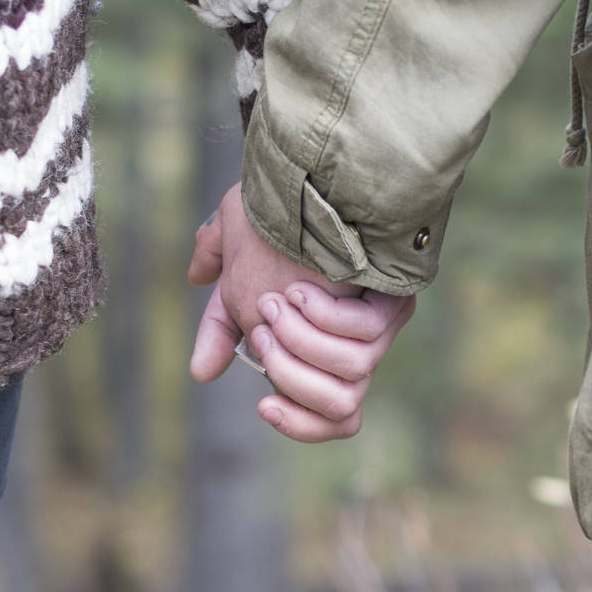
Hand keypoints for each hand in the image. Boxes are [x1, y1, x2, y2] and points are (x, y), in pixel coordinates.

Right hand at [188, 183, 415, 441]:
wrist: (315, 170)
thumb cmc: (276, 200)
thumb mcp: (236, 241)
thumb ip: (218, 287)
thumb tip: (200, 333)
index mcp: (321, 342)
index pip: (324, 411)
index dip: (297, 421)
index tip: (264, 406)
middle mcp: (354, 342)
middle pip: (340, 410)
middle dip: (292, 380)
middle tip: (265, 334)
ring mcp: (375, 327)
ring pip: (350, 382)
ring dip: (306, 350)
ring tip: (285, 305)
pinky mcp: (391, 306)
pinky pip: (361, 340)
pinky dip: (328, 321)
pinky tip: (309, 291)